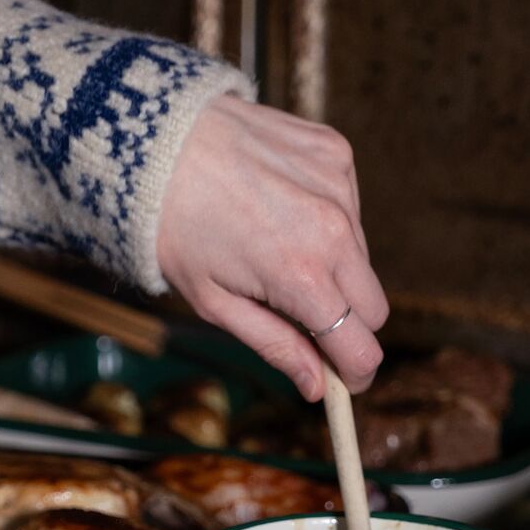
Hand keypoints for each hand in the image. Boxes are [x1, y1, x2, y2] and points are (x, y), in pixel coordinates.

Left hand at [157, 96, 387, 402]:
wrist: (153, 142)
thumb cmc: (175, 228)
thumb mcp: (215, 304)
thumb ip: (276, 346)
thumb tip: (318, 388)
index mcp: (303, 278)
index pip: (363, 347)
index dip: (356, 372)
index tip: (345, 380)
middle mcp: (335, 231)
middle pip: (376, 307)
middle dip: (350, 324)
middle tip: (308, 320)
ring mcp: (340, 186)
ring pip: (362, 257)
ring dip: (335, 267)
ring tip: (279, 249)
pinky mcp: (336, 153)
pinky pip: (351, 207)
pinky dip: (328, 218)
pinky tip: (283, 208)